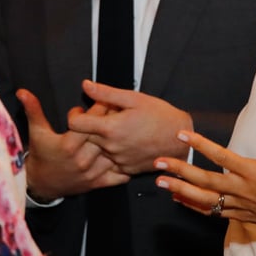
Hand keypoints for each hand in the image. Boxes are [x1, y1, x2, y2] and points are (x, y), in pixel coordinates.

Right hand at [17, 89, 128, 199]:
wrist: (41, 184)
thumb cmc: (41, 155)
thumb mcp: (37, 132)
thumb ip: (33, 110)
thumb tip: (23, 92)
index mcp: (69, 145)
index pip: (91, 122)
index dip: (99, 109)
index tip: (104, 100)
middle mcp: (82, 159)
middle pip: (106, 136)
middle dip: (114, 122)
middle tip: (123, 111)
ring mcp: (91, 173)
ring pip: (115, 154)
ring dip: (121, 143)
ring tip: (127, 131)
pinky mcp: (97, 183)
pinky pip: (118, 176)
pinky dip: (125, 166)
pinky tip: (127, 155)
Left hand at [67, 80, 193, 173]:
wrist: (181, 140)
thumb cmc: (161, 116)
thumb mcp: (134, 98)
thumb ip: (106, 93)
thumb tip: (86, 85)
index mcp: (110, 128)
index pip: (75, 124)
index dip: (74, 115)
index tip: (81, 112)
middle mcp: (111, 147)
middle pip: (84, 138)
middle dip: (90, 127)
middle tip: (105, 118)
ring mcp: (118, 160)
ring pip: (97, 150)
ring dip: (102, 140)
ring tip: (119, 130)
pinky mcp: (126, 170)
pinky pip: (110, 161)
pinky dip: (113, 152)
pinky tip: (125, 142)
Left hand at [154, 94, 255, 241]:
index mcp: (255, 173)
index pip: (221, 156)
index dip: (200, 144)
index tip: (181, 134)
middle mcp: (243, 191)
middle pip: (204, 180)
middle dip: (179, 170)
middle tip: (157, 161)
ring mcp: (240, 206)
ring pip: (204, 199)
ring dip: (180, 189)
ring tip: (159, 181)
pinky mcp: (240, 216)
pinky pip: (211, 211)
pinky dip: (193, 205)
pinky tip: (179, 198)